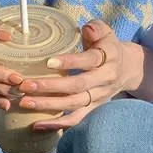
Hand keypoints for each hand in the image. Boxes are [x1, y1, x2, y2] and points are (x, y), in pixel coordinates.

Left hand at [17, 20, 145, 130]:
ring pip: (74, 104)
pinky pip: (76, 119)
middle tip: (26, 85)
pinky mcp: (93, 108)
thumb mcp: (106, 32)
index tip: (48, 62)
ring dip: (48, 105)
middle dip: (50, 86)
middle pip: (78, 86)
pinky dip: (57, 125)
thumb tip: (87, 28)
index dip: (70, 62)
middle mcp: (104, 79)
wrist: (127, 68)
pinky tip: (37, 125)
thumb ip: (96, 28)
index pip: (89, 60)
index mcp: (108, 58)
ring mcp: (98, 96)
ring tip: (25, 102)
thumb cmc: (107, 46)